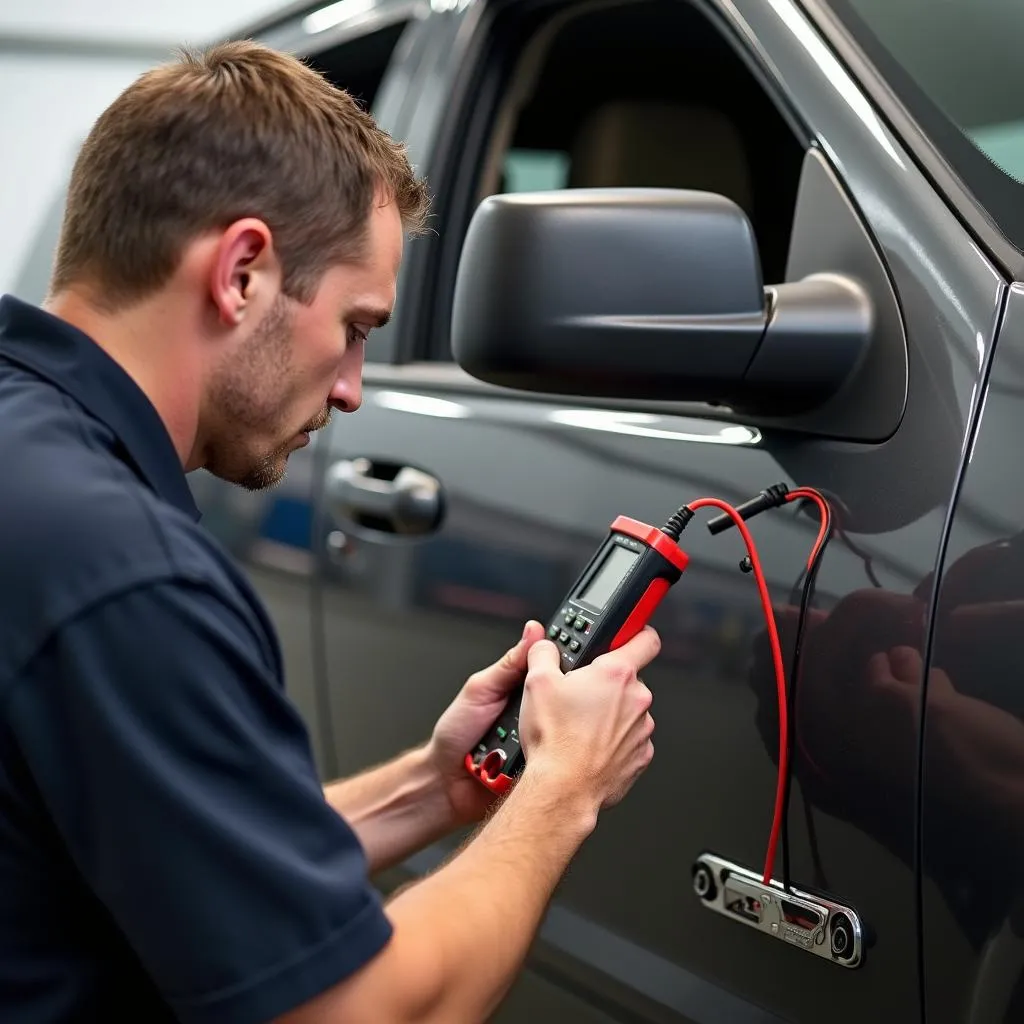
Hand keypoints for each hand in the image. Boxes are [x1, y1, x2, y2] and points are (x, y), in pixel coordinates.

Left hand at [426, 620, 547, 824]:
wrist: (446, 783)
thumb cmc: (456, 733)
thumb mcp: (480, 689)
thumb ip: (508, 664)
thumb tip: (533, 632)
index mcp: (522, 688)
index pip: (552, 668)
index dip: (562, 663)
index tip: (567, 659)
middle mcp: (535, 712)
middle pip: (564, 699)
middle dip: (556, 702)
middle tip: (530, 709)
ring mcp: (541, 739)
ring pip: (563, 729)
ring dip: (547, 732)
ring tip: (520, 738)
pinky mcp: (543, 765)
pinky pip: (557, 757)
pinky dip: (548, 757)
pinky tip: (534, 757)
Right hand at [518, 626, 660, 812]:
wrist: (563, 789)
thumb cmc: (555, 740)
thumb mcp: (536, 682)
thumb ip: (542, 653)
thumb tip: (543, 646)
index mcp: (616, 674)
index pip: (646, 638)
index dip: (637, 631)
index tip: (631, 632)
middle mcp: (636, 699)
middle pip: (628, 679)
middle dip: (606, 683)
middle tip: (580, 692)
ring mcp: (641, 730)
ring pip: (628, 712)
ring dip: (610, 714)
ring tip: (580, 725)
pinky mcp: (640, 757)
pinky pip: (629, 740)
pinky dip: (612, 741)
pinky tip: (589, 746)